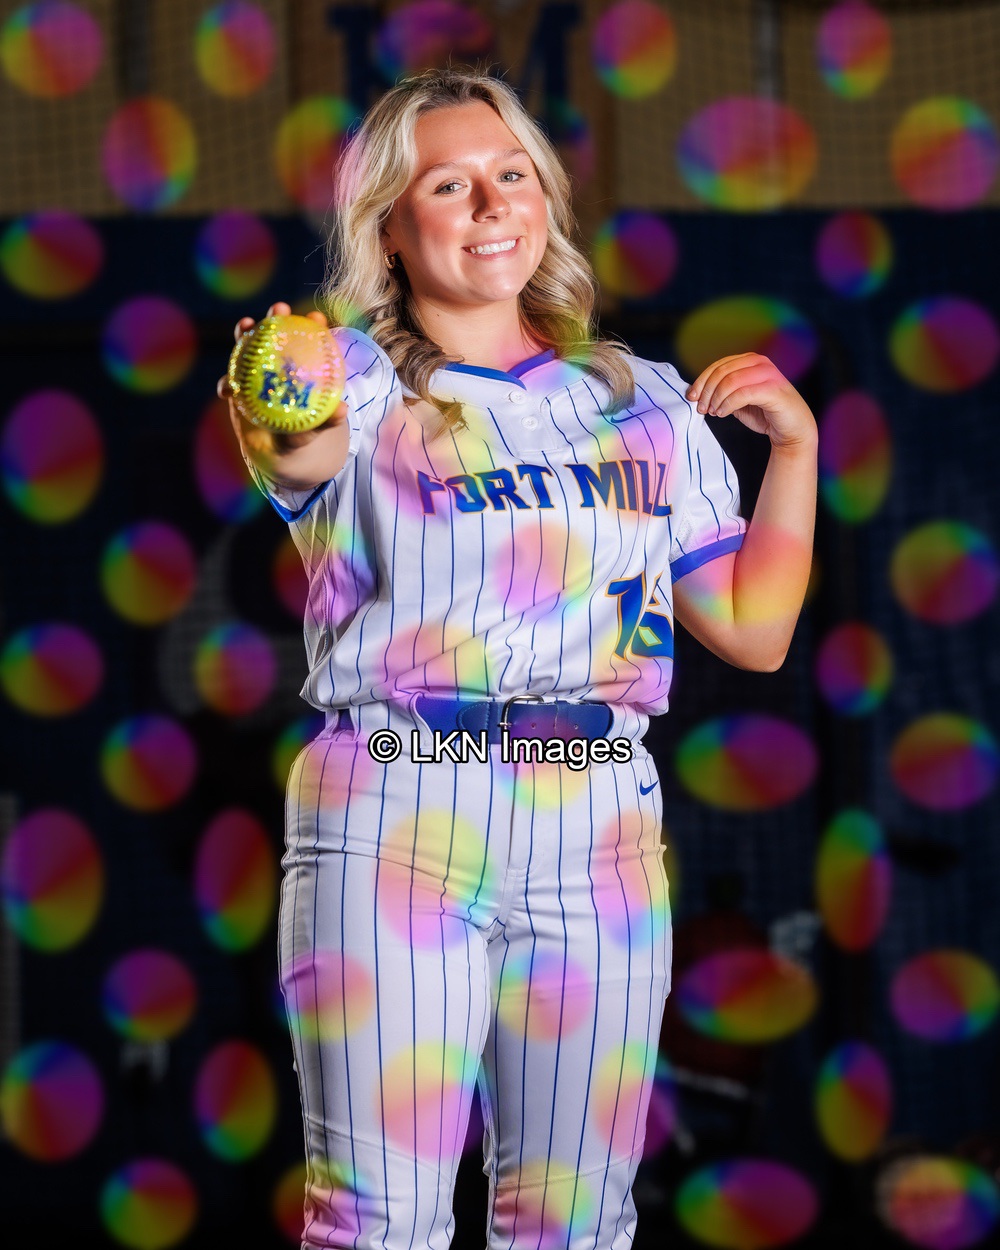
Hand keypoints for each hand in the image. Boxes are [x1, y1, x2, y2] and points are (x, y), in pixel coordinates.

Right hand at [216, 301, 347, 432]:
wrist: (275, 449)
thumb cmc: (300, 433)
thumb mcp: (315, 426)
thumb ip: (328, 419)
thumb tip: (342, 410)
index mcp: (299, 367)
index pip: (309, 340)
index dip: (312, 325)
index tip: (316, 318)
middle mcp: (276, 363)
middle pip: (276, 332)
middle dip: (277, 315)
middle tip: (280, 308)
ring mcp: (253, 372)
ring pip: (247, 347)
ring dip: (245, 333)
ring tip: (245, 325)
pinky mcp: (235, 388)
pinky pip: (228, 383)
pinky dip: (226, 384)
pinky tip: (229, 390)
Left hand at [685, 353, 815, 449]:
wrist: (792, 429)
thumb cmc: (765, 413)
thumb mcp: (739, 400)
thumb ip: (723, 392)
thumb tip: (698, 392)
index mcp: (751, 361)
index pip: (719, 365)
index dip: (702, 380)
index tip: (692, 396)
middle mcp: (760, 363)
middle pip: (722, 371)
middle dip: (707, 391)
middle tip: (701, 407)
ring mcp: (769, 374)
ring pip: (730, 381)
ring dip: (716, 398)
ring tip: (712, 412)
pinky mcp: (773, 390)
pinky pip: (742, 394)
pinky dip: (727, 404)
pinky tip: (722, 414)